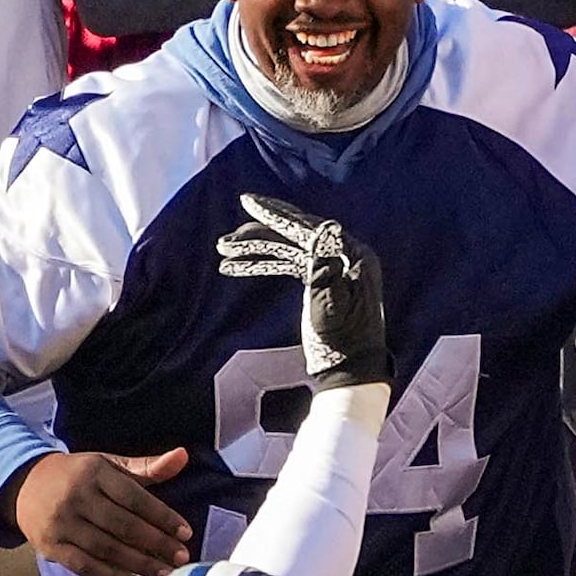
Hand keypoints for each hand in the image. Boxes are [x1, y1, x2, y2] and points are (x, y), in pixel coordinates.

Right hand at [9, 449, 190, 575]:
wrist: (24, 485)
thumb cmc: (78, 476)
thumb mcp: (108, 465)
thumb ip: (147, 466)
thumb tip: (183, 456)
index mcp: (94, 471)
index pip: (134, 497)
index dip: (162, 516)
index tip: (186, 533)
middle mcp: (76, 496)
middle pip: (123, 525)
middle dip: (156, 544)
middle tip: (182, 558)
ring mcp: (61, 523)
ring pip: (106, 548)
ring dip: (139, 564)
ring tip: (165, 574)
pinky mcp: (50, 546)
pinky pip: (85, 566)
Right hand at [215, 195, 389, 390]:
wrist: (351, 372)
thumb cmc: (343, 343)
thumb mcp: (331, 307)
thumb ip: (325, 268)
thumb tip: (325, 226)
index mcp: (352, 256)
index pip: (307, 228)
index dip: (275, 214)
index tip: (247, 202)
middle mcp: (343, 256)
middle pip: (295, 234)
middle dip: (258, 234)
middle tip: (226, 236)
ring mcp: (331, 268)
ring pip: (287, 249)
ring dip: (255, 250)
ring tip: (223, 252)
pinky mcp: (320, 281)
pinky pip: (288, 264)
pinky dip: (264, 264)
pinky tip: (237, 267)